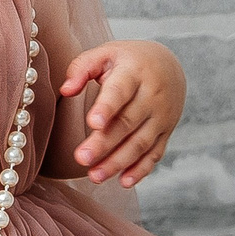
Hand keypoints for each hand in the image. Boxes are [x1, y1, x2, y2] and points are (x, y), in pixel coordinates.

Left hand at [57, 40, 183, 187]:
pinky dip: (141, 170)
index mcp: (134, 72)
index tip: (93, 122)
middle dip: (104, 143)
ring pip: (140, 143)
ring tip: (94, 176)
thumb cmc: (128, 60)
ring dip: (118, 162)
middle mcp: (152, 95)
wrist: (169, 65)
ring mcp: (162, 116)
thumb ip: (81, 68)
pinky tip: (124, 182)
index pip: (120, 91)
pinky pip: (155, 154)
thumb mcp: (105, 53)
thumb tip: (65, 90)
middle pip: (127, 123)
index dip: (107, 107)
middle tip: (81, 158)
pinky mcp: (166, 132)